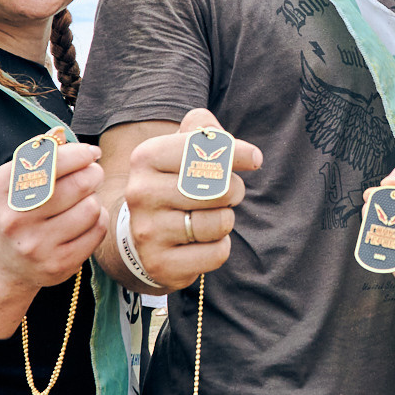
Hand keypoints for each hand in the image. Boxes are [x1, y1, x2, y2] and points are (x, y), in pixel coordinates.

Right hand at [0, 139, 105, 338]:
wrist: (2, 264)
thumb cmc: (16, 211)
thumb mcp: (13, 183)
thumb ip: (36, 157)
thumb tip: (61, 134)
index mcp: (1, 189)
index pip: (52, 161)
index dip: (80, 154)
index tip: (91, 153)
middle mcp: (15, 218)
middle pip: (78, 184)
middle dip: (93, 174)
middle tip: (94, 174)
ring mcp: (36, 245)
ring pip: (91, 208)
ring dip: (94, 200)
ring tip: (83, 201)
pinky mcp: (57, 265)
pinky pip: (97, 231)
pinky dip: (98, 221)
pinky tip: (85, 221)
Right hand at [118, 109, 264, 291]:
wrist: (140, 234)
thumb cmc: (173, 183)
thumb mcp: (180, 148)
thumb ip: (204, 130)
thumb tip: (238, 148)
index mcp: (146, 157)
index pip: (205, 149)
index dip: (238, 153)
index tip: (254, 158)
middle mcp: (141, 193)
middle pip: (220, 189)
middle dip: (234, 191)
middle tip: (227, 195)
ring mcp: (147, 231)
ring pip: (219, 223)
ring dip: (225, 221)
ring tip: (210, 218)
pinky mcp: (160, 264)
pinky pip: (216, 254)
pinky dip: (219, 248)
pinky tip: (202, 243)